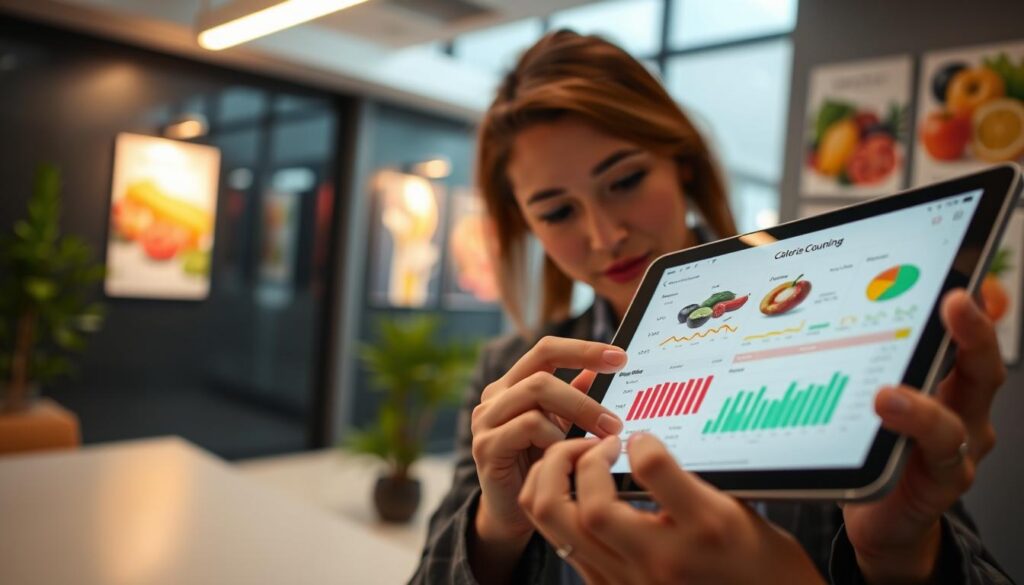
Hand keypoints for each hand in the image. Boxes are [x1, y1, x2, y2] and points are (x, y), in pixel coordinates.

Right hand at [468, 337, 625, 577]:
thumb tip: (600, 370)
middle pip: (542, 373)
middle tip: (616, 422)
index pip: (546, 350)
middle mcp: (495, 396)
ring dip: (576, 415)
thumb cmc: (539, 464)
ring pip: (535, 393)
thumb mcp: (563, 427)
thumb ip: (576, 397)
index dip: (583, 350)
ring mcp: (486, 419)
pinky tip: (566, 456)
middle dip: (585, 397)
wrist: (512, 512)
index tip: (621, 358)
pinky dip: (555, 438)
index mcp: (514, 384)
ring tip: (597, 442)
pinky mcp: (485, 445)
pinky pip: (528, 426)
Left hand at [519, 433, 824, 584]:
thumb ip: (684, 480)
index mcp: (703, 529)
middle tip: (596, 445)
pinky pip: (565, 546)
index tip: (642, 438)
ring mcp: (630, 582)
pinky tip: (578, 492)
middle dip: (577, 462)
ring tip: (578, 463)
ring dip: (556, 483)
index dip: (640, 440)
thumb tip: (640, 447)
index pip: (650, 468)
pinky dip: (560, 510)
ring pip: (560, 528)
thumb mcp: (737, 509)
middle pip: (588, 510)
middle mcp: (662, 561)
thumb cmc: (759, 561)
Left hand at [843, 289, 1003, 582]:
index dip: (978, 304)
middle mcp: (963, 407)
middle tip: (957, 301)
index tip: (969, 277)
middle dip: (974, 331)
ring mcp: (958, 446)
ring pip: (958, 421)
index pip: (969, 332)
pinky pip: (938, 459)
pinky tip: (883, 420)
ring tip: (887, 394)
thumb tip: (836, 298)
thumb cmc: (873, 440)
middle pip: (981, 366)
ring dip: (925, 405)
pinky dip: (913, 439)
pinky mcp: (943, 482)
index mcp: (946, 376)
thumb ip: (865, 348)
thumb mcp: (869, 385)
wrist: (879, 511)